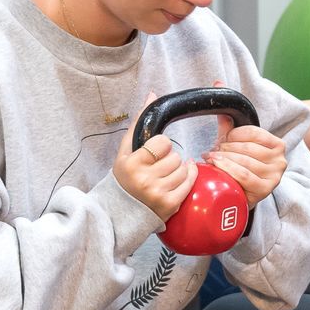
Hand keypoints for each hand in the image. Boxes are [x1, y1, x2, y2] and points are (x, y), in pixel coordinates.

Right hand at [115, 92, 197, 219]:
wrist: (120, 213)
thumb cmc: (124, 179)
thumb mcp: (124, 152)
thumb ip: (139, 123)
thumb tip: (152, 95)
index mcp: (132, 164)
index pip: (162, 143)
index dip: (162, 146)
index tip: (155, 152)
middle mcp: (144, 179)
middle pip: (175, 156)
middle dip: (170, 158)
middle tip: (160, 166)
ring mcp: (158, 193)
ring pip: (183, 169)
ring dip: (179, 169)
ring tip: (167, 173)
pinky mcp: (170, 205)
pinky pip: (189, 183)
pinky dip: (189, 177)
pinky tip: (180, 176)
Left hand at [205, 125, 286, 207]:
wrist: (241, 195)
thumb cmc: (240, 169)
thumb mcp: (236, 147)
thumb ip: (229, 129)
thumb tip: (221, 109)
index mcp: (277, 145)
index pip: (253, 132)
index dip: (233, 134)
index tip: (222, 139)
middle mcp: (280, 160)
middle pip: (248, 147)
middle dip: (226, 148)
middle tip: (212, 151)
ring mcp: (275, 176)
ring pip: (244, 161)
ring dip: (223, 159)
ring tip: (211, 159)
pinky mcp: (265, 189)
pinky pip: (244, 175)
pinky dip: (227, 169)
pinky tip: (216, 167)